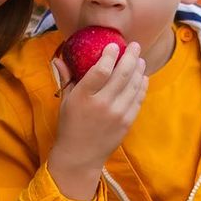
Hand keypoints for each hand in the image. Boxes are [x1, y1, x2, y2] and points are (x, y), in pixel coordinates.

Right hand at [46, 42, 145, 199]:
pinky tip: (142, 77)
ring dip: (139, 69)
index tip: (114, 45)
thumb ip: (66, 78)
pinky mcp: (127, 122)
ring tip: (140, 59)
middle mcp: (102, 104)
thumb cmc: (70, 125)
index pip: (100, 70)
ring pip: (133, 85)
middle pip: (122, 75)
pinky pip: (138, 99)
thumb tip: (58, 58)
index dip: (109, 55)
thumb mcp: (65, 101)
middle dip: (131, 57)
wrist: (80, 155)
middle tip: (135, 46)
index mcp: (83, 97)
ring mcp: (117, 114)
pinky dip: (142, 86)